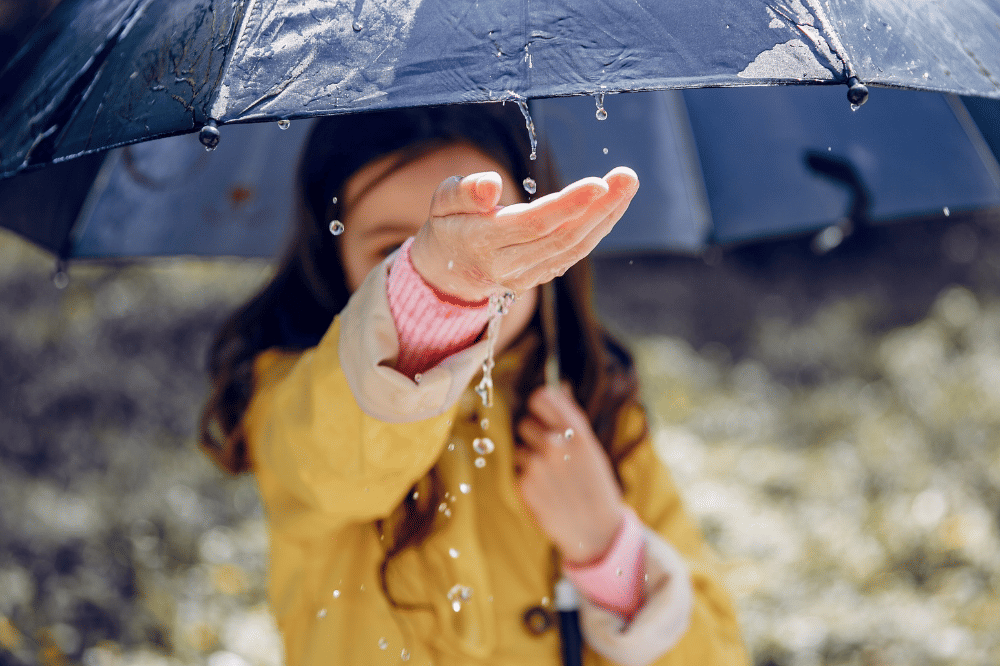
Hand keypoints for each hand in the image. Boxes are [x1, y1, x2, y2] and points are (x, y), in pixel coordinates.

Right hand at [409, 167, 638, 301]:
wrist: (448, 269)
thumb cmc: (449, 222)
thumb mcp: (442, 201)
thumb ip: (464, 192)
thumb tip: (492, 185)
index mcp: (481, 242)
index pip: (533, 224)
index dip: (568, 205)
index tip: (599, 183)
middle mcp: (507, 265)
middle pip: (561, 237)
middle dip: (599, 207)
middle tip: (627, 177)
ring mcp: (526, 276)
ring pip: (573, 248)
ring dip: (606, 217)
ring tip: (627, 185)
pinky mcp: (540, 277)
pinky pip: (573, 253)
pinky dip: (597, 228)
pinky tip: (613, 204)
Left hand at [514, 384, 626, 564]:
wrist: (596, 531)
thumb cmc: (596, 486)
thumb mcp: (592, 449)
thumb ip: (572, 418)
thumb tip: (560, 387)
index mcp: (577, 432)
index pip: (542, 397)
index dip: (539, 403)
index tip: (541, 411)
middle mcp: (555, 444)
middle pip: (525, 422)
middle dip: (533, 435)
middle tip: (549, 453)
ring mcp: (538, 465)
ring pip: (520, 447)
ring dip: (529, 458)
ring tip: (550, 476)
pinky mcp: (524, 484)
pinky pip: (517, 470)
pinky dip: (527, 478)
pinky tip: (545, 491)